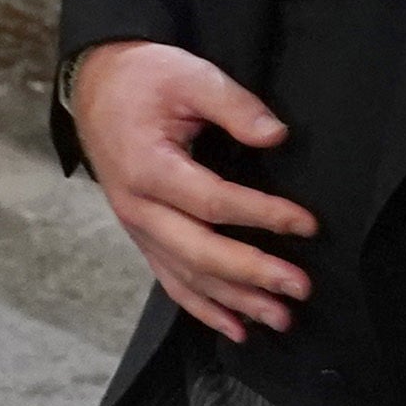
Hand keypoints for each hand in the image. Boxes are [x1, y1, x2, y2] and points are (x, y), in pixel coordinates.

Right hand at [70, 41, 312, 341]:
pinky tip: (237, 329)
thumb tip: (277, 135)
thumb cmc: (146, 80)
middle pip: (199, 252)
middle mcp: (138, 208)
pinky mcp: (144, 236)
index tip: (307, 224)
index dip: (262, 215)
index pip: (213, 202)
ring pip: (187, 277)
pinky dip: (204, 308)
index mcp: (148, 168)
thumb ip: (235, 104)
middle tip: (301, 287)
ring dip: (236, 302)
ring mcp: (138, 229)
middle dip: (253, 274)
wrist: (97, 88)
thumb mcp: (190, 75)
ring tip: (282, 319)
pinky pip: (172, 282)